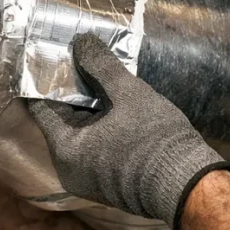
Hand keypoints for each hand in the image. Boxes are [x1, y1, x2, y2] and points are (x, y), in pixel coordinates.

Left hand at [27, 33, 229, 229]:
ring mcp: (88, 178)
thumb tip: (81, 43)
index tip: (57, 55)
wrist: (187, 186)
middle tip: (85, 59)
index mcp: (65, 149)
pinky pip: (95, 146)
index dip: (48, 78)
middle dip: (74, 89)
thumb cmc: (155, 140)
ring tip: (105, 77)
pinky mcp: (107, 181)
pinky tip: (119, 105)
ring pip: (81, 131)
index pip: (42, 106)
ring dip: (91, 106)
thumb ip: (100, 66)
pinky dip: (102, 125)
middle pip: (61, 118)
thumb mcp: (128, 94)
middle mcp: (69, 168)